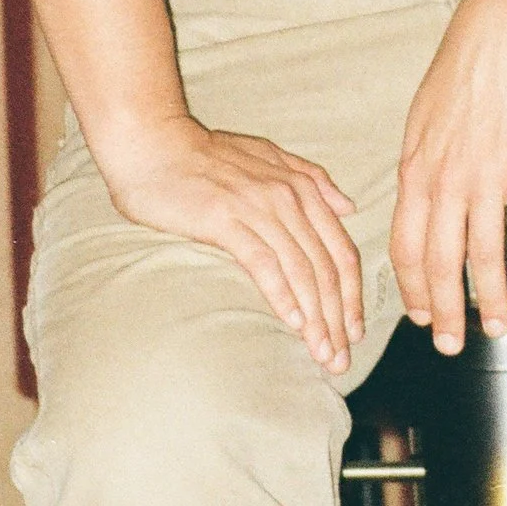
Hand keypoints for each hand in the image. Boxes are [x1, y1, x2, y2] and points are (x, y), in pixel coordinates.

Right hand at [98, 113, 364, 375]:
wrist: (152, 144)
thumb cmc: (203, 156)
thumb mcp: (267, 157)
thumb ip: (311, 180)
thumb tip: (348, 206)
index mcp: (301, 188)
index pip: (340, 251)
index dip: (352, 296)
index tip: (354, 332)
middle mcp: (288, 199)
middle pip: (326, 268)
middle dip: (337, 318)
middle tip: (340, 360)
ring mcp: (258, 208)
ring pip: (301, 271)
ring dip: (315, 318)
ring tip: (321, 354)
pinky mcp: (226, 219)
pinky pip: (263, 262)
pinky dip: (282, 295)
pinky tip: (291, 323)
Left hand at [392, 0, 506, 353]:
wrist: (503, 34)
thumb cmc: (461, 75)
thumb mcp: (421, 122)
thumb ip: (418, 169)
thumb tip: (413, 203)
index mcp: (414, 173)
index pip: (404, 247)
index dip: (411, 289)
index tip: (420, 317)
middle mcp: (444, 182)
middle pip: (438, 262)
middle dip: (444, 312)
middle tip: (451, 346)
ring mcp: (486, 177)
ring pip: (484, 254)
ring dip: (490, 299)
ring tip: (498, 329)